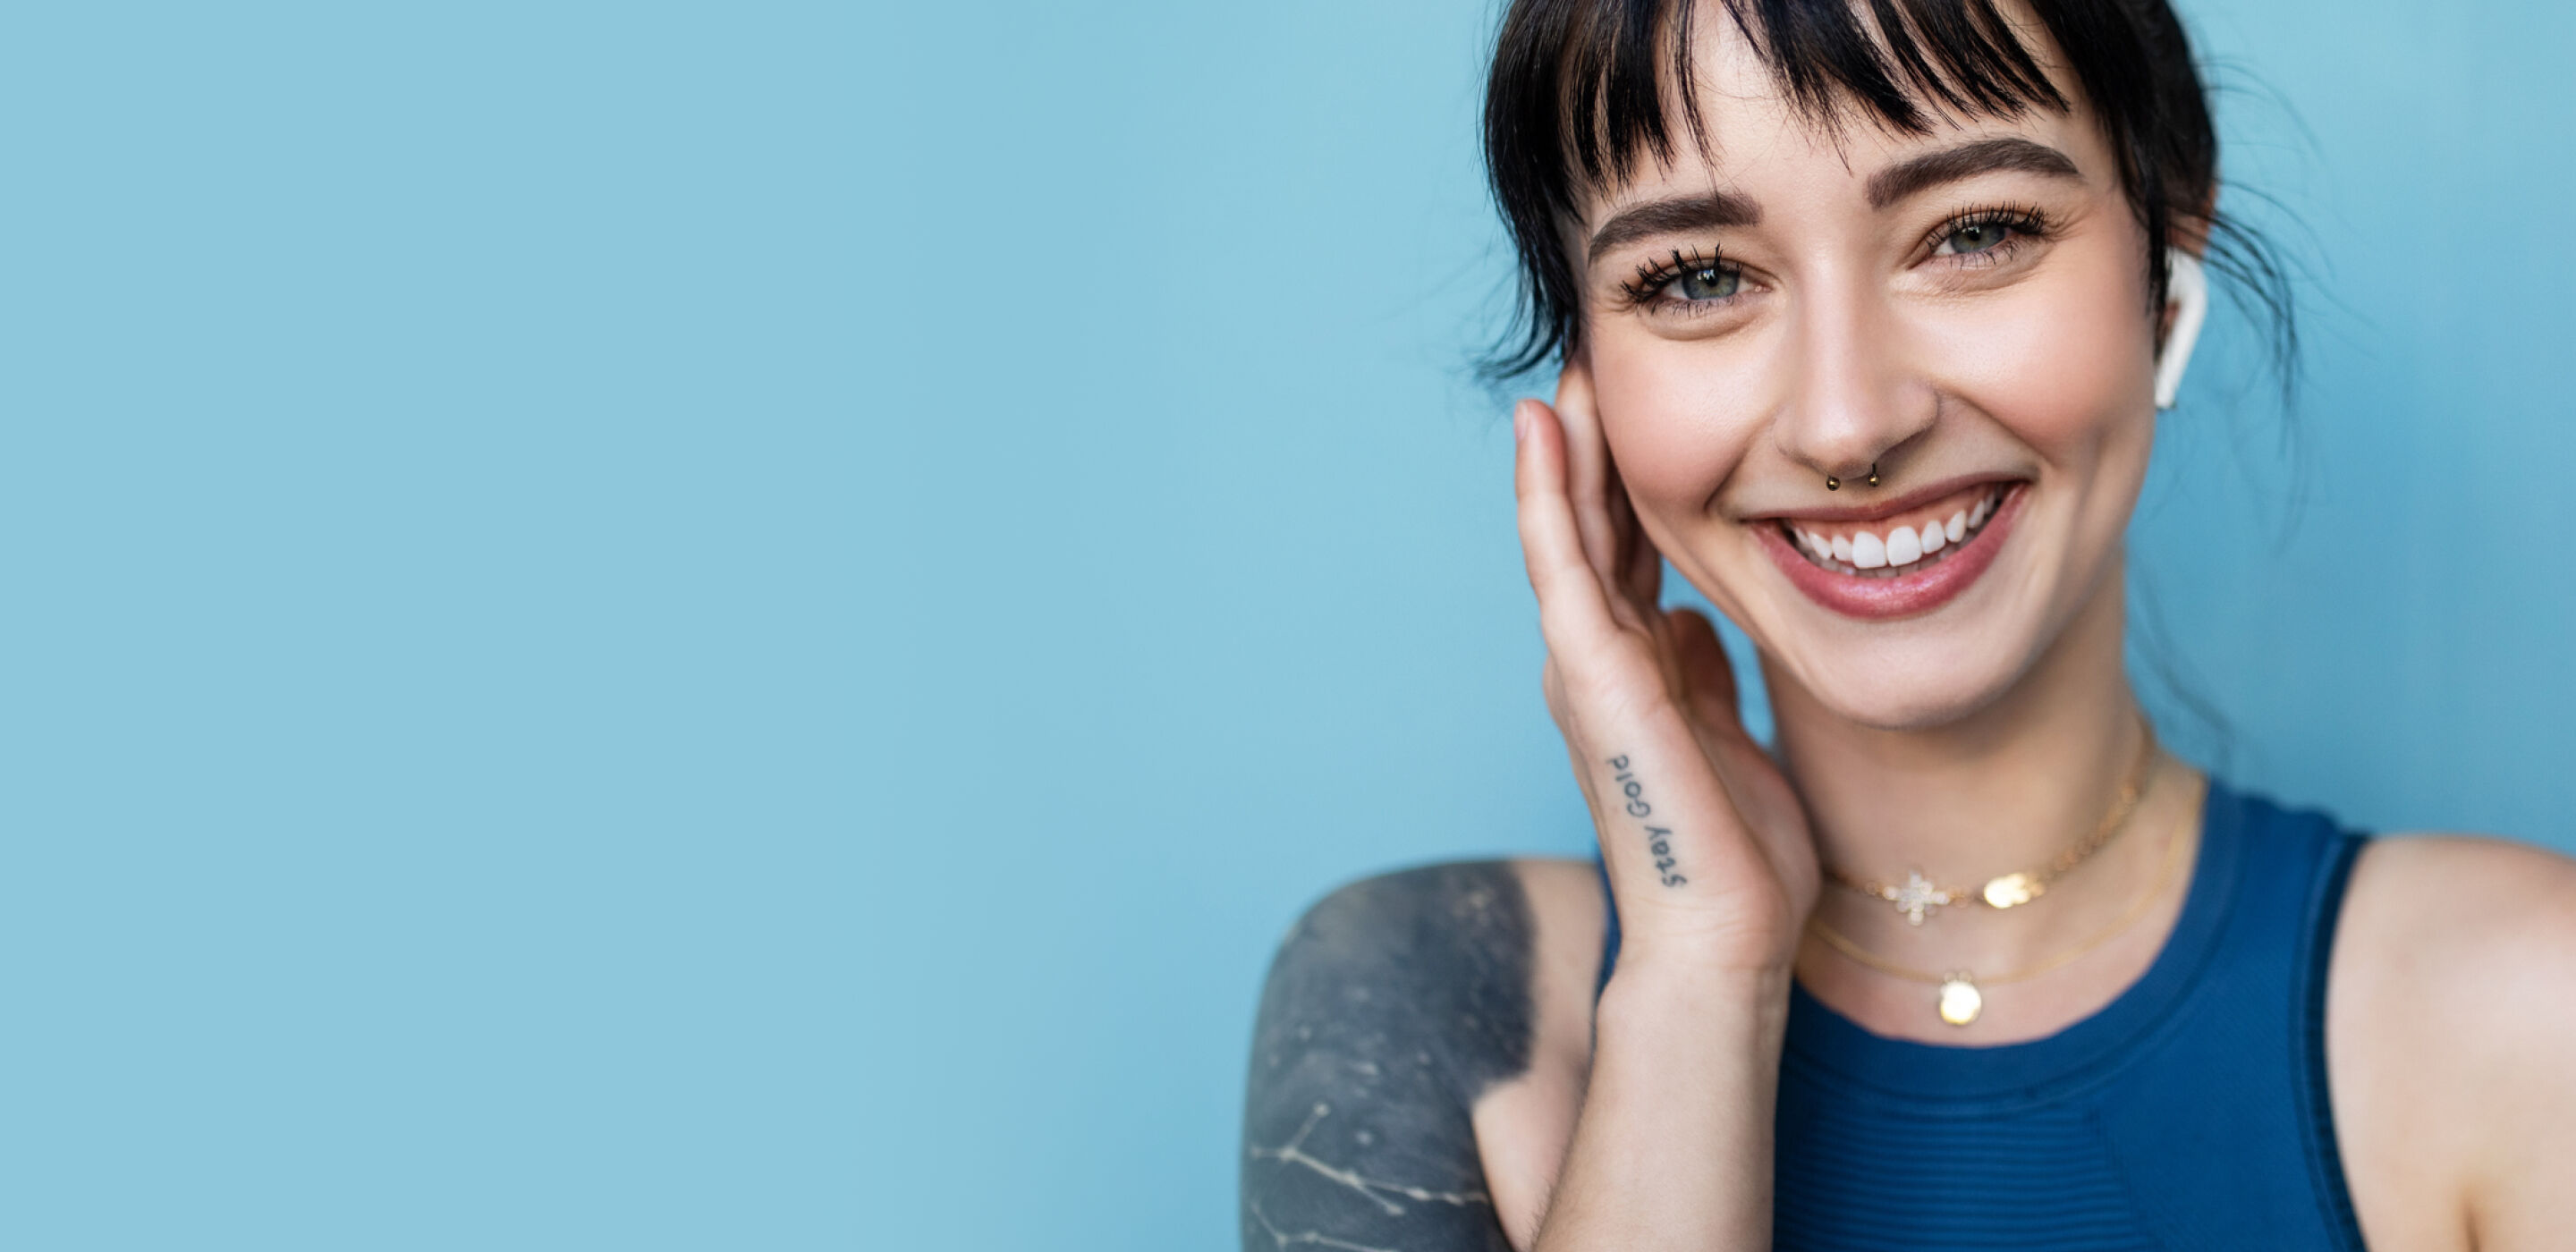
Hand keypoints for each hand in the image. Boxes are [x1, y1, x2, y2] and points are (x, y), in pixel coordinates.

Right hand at [1512, 363, 1818, 976]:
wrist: (1722, 937)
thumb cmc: (1735, 859)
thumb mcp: (1730, 736)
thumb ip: (1705, 676)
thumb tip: (1696, 621)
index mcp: (1634, 673)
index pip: (1622, 554)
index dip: (1624, 483)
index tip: (1635, 412)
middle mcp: (1597, 662)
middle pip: (1588, 530)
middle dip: (1589, 451)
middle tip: (1590, 365)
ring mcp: (1584, 667)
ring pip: (1563, 533)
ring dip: (1560, 452)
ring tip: (1561, 374)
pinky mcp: (1588, 675)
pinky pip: (1558, 564)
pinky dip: (1545, 495)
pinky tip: (1541, 431)